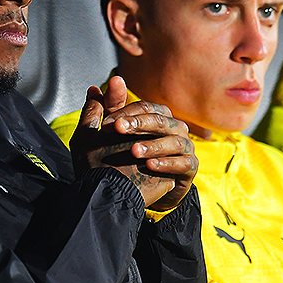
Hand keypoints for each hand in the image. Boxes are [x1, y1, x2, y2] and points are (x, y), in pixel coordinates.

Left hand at [70, 77, 198, 210]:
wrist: (133, 194)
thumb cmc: (120, 160)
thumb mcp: (107, 136)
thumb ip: (101, 112)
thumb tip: (93, 88)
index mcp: (155, 117)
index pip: (144, 108)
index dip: (125, 113)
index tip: (106, 125)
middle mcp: (172, 128)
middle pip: (160, 119)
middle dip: (138, 124)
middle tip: (118, 130)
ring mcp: (183, 147)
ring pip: (174, 140)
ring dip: (153, 145)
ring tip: (133, 151)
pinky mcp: (188, 168)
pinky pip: (184, 162)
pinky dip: (167, 163)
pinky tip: (149, 166)